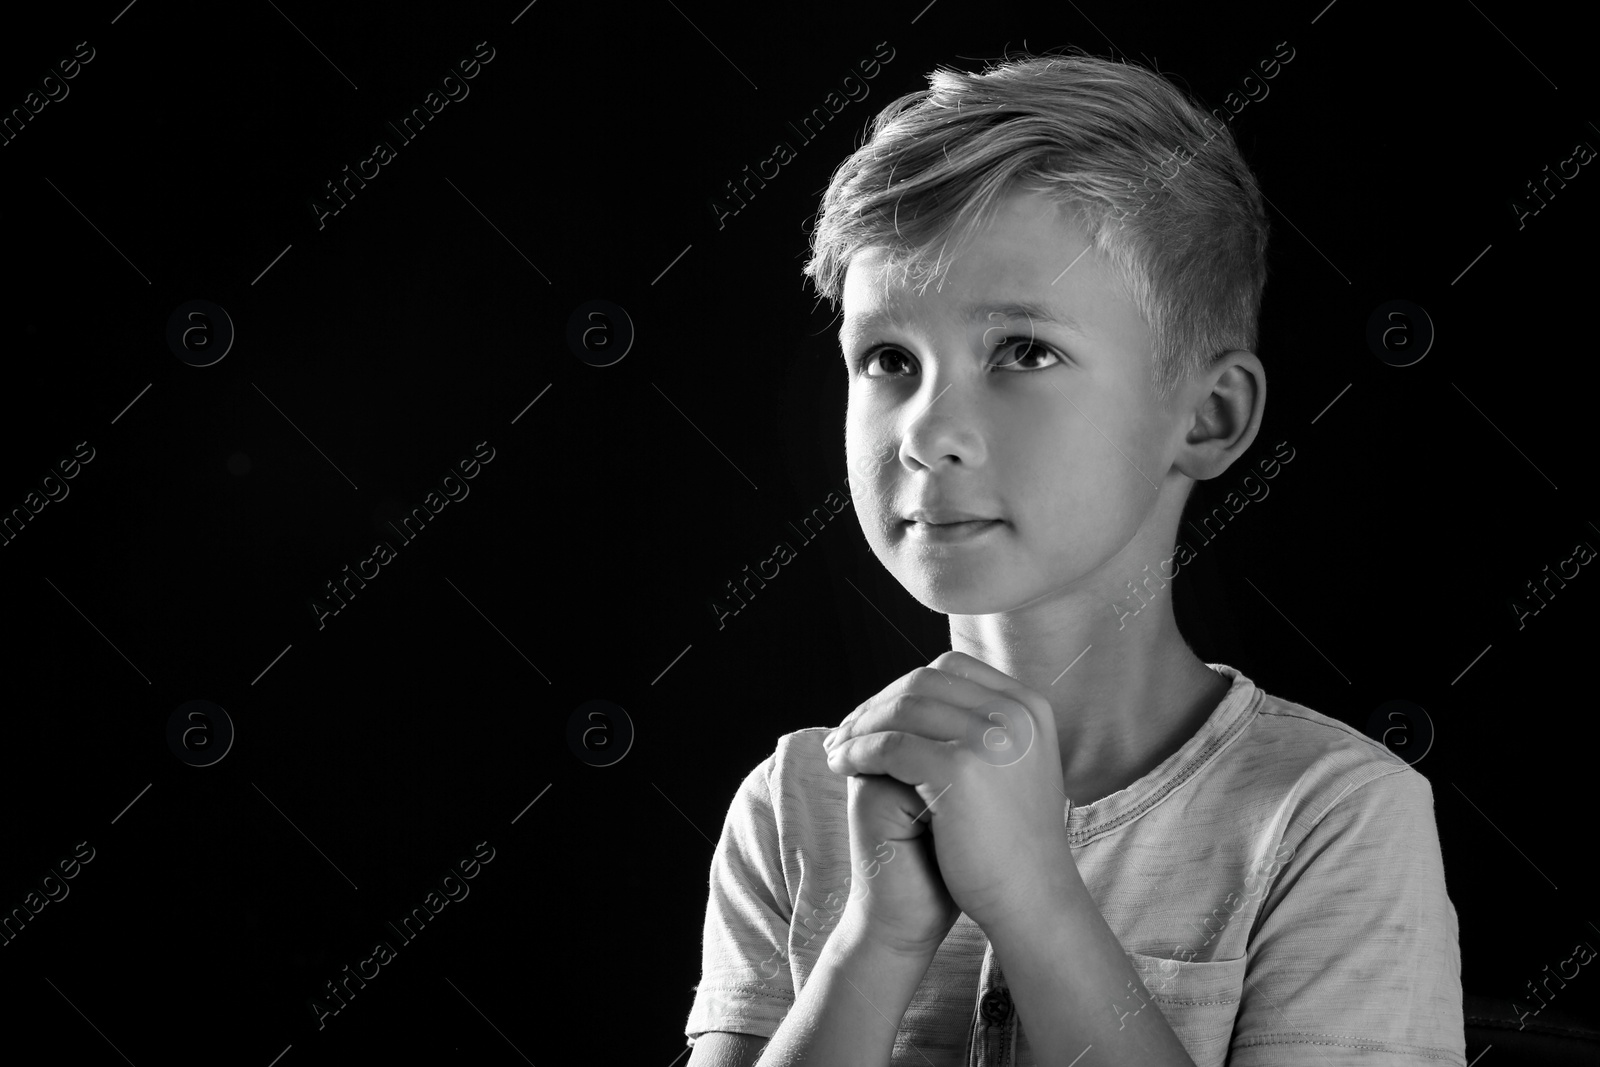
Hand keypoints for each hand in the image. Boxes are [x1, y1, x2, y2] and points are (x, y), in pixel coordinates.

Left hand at [824, 651, 1075, 934]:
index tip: (875, 714)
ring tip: (837, 750)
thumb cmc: (1014, 841)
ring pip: (902, 711)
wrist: (1034, 899)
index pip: (951, 670)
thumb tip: (928, 697)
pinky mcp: (960, 769)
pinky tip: (842, 766)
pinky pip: (889, 747)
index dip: (904, 688)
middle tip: (844, 731)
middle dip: (877, 705)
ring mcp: (991, 738)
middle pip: (923, 684)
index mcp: (1029, 706)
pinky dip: (858, 752)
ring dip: (860, 727)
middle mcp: (1016, 712)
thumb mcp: (1013, 766)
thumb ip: (984, 728)